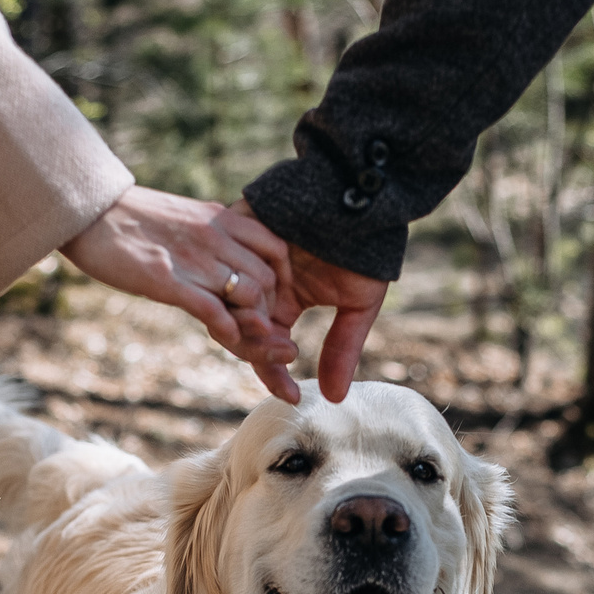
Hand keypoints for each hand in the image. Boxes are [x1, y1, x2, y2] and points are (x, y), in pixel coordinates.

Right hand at [60, 187, 299, 369]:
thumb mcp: (184, 216)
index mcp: (220, 218)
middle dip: (270, 309)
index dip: (282, 278)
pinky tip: (227, 337)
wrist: (89, 211)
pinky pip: (214, 310)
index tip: (274, 299)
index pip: (276, 248)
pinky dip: (228, 330)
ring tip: (245, 335)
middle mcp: (215, 236)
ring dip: (252, 323)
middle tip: (262, 328)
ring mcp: (193, 259)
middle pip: (268, 278)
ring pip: (248, 295)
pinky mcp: (168, 280)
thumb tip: (229, 251)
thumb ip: (212, 233)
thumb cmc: (132, 218)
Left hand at [216, 202, 389, 404]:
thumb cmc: (366, 247)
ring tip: (275, 327)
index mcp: (283, 302)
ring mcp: (245, 257)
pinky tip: (260, 300)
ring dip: (251, 325)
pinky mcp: (237, 228)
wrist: (364, 194)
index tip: (292, 397)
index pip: (266, 348)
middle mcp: (258, 283)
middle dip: (261, 352)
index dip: (275, 376)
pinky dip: (242, 288)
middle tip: (287, 351)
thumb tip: (335, 398)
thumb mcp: (358, 304)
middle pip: (240, 332)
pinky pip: (227, 265)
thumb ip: (342, 349)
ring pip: (229, 305)